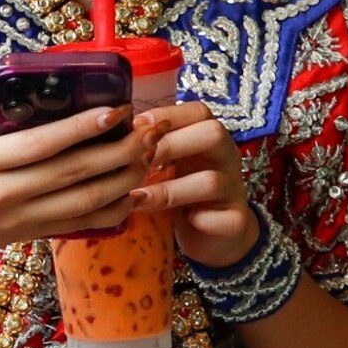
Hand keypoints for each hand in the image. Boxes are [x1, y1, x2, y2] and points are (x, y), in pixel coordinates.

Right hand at [0, 103, 150, 279]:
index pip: (39, 144)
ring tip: (148, 152)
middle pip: (72, 173)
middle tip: (148, 127)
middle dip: (118, 149)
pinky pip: (81, 224)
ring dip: (124, 177)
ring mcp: (18, 220)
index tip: (117, 109)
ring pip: (84, 201)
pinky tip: (134, 191)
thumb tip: (42, 98)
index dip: (82, 127)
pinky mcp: (30, 235)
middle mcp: (0, 195)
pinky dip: (113, 210)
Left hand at [126, 102, 260, 266]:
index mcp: (209, 140)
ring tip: (137, 198)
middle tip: (136, 161)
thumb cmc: (182, 192)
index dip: (167, 114)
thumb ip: (150, 147)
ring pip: (211, 181)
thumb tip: (111, 130)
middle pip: (213, 134)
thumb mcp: (168, 165)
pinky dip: (201, 220)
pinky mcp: (236, 222)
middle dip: (169, 144)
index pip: (199, 112)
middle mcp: (226, 159)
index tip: (134, 127)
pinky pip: (226, 219)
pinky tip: (179, 222)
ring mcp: (234, 191)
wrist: (214, 234)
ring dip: (170, 190)